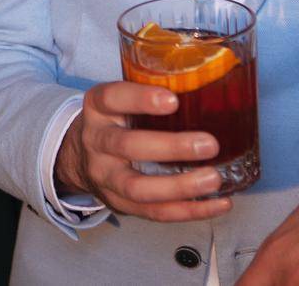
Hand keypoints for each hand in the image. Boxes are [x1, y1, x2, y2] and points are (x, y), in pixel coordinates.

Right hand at [53, 80, 233, 220]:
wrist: (80, 157)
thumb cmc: (116, 121)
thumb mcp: (121, 100)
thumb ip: (154, 92)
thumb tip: (214, 86)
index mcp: (98, 108)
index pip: (112, 98)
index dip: (140, 99)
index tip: (173, 100)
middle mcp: (97, 142)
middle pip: (127, 146)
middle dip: (170, 147)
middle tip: (209, 144)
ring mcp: (106, 177)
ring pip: (138, 188)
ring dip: (179, 186)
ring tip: (213, 179)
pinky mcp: (119, 204)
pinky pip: (154, 212)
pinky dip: (189, 211)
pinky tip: (218, 203)